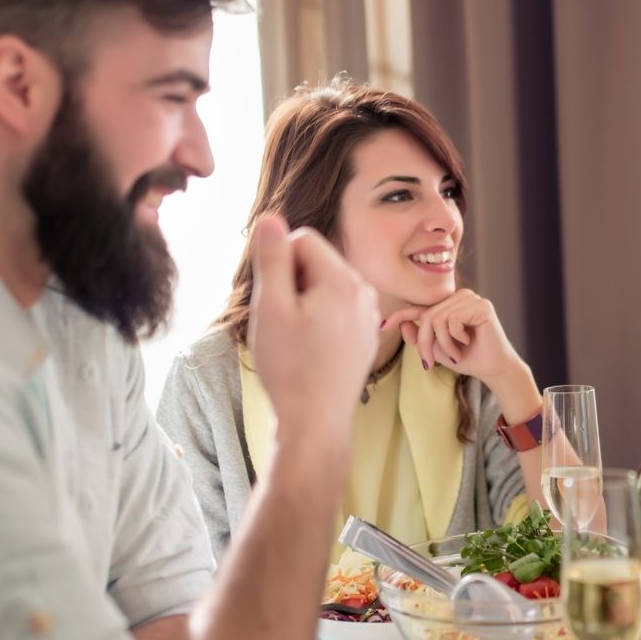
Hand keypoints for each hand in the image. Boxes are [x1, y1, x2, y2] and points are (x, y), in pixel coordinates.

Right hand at [248, 215, 379, 456]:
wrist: (316, 422)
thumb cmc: (290, 367)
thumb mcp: (271, 308)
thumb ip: (272, 258)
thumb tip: (271, 218)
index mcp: (344, 281)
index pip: (301, 239)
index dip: (278, 263)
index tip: (274, 299)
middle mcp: (365, 292)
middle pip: (317, 262)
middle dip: (294, 281)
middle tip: (283, 322)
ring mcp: (370, 314)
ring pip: (326, 286)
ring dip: (305, 301)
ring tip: (297, 338)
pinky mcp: (367, 334)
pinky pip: (338, 309)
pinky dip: (320, 320)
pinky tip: (312, 350)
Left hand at [383, 289, 521, 385]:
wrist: (493, 369)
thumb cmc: (468, 358)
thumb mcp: (437, 349)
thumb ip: (420, 337)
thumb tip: (403, 323)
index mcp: (449, 304)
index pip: (420, 307)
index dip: (400, 315)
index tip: (382, 326)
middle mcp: (460, 297)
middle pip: (427, 316)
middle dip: (425, 343)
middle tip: (430, 364)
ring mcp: (472, 298)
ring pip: (437, 319)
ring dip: (443, 344)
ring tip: (454, 355)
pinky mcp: (482, 305)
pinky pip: (452, 320)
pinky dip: (455, 338)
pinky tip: (468, 341)